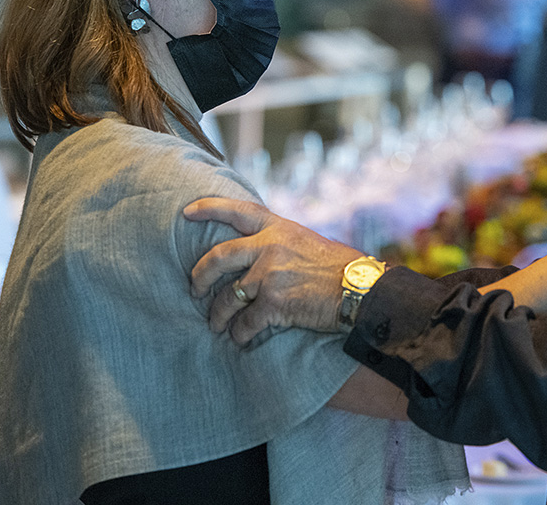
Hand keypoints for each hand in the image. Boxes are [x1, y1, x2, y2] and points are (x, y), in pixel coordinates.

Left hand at [187, 199, 362, 345]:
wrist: (360, 289)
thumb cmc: (339, 268)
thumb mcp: (307, 242)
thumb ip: (279, 244)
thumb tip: (256, 256)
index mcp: (279, 228)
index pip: (238, 211)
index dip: (209, 208)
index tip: (187, 211)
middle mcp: (270, 247)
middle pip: (218, 257)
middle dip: (199, 276)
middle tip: (194, 290)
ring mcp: (269, 275)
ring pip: (227, 297)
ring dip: (218, 315)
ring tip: (217, 325)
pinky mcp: (274, 303)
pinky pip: (244, 323)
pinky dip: (240, 334)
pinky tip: (241, 339)